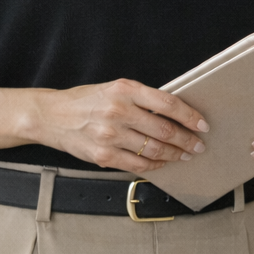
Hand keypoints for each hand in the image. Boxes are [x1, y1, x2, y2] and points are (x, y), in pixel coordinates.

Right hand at [28, 78, 209, 173]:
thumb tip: (176, 113)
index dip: (190, 116)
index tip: (203, 124)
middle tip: (199, 144)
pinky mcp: (102, 156)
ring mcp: (109, 136)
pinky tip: (163, 162)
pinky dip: (155, 165)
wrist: (51, 116)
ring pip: (153, 150)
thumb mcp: (116, 88)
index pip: (167, 104)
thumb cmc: (87, 100)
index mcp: (125, 90)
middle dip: (187, 140)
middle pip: (164, 130)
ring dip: (175, 154)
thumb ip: (143, 98)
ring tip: (185, 154)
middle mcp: (118, 112)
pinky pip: (137, 164)